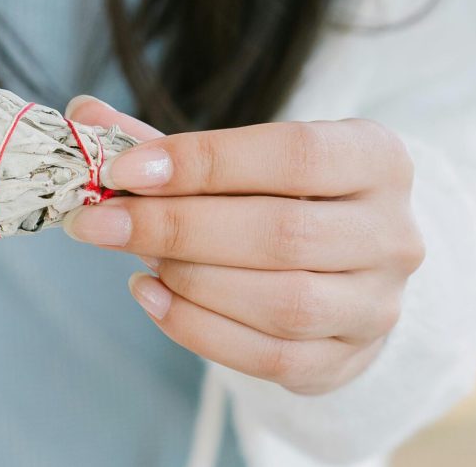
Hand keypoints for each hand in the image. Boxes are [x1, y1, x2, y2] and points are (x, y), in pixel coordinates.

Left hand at [62, 96, 422, 393]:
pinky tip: (150, 295)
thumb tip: (82, 116)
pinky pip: (267, 356)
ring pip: (281, 302)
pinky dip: (196, 328)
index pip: (295, 156)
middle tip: (99, 221)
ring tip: (133, 256)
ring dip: (188, 279)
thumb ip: (161, 141)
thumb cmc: (275, 197)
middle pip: (282, 233)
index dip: (205, 162)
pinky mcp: (346, 360)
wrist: (338, 266)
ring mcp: (376, 305)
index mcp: (377, 159)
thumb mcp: (232, 157)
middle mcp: (393, 233)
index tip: (124, 169)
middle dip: (176, 226)